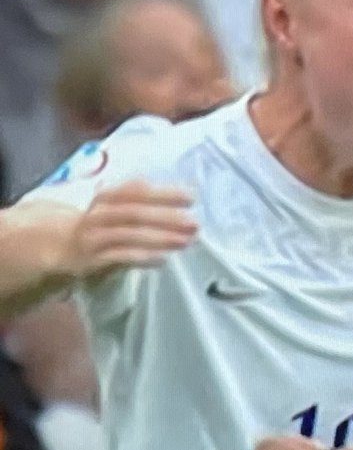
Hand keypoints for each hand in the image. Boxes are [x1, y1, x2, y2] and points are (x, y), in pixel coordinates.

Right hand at [60, 181, 196, 278]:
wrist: (62, 245)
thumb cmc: (101, 224)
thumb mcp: (116, 206)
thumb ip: (141, 199)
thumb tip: (182, 195)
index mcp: (107, 196)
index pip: (137, 190)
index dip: (164, 193)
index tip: (191, 197)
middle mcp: (100, 213)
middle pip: (135, 212)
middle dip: (167, 217)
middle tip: (194, 223)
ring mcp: (95, 236)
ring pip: (129, 234)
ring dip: (159, 238)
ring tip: (184, 241)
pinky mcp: (93, 259)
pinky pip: (120, 257)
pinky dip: (142, 257)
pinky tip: (162, 259)